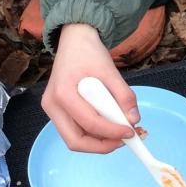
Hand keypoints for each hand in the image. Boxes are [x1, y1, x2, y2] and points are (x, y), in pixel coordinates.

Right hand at [41, 24, 139, 152]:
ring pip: (74, 139)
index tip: (130, 131)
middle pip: (74, 140)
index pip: (89, 122)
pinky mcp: (57, 112)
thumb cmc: (90, 53)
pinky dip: (92, 134)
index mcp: (63, 93)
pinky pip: (74, 131)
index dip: (112, 132)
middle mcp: (52, 105)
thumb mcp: (111, 70)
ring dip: (97, 142)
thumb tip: (134, 120)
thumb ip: (124, 95)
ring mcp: (52, 110)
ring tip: (118, 133)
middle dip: (101, 146)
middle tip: (123, 140)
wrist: (74, 41)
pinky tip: (108, 127)